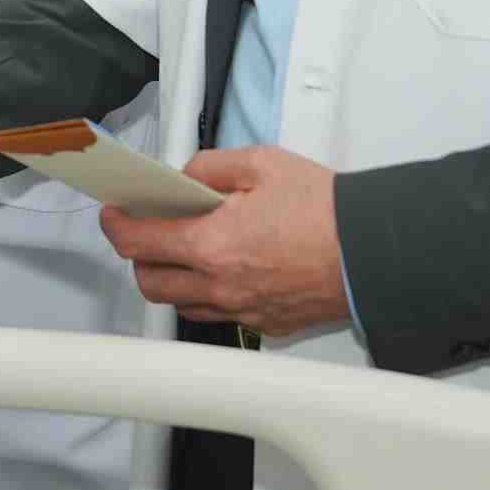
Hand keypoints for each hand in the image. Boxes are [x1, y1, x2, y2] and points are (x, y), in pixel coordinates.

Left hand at [98, 146, 348, 337]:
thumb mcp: (262, 164)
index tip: (113, 214)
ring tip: (188, 249)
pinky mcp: (267, 324)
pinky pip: (221, 315)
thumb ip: (211, 167)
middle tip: (149, 231)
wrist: (375, 252)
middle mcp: (221, 286)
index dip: (115, 226)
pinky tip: (226, 269)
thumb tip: (187, 177)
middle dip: (139, 257)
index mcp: (212, 245)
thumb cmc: (326, 210)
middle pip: (151, 283)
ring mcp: (244, 311)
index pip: (138, 243)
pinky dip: (210, 295)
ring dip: (174, 278)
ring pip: (184, 304)